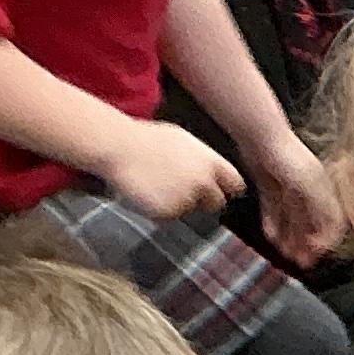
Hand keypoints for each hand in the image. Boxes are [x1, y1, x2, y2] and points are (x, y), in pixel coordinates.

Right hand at [102, 119, 241, 223]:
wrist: (117, 146)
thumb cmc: (145, 139)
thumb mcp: (184, 141)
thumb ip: (203, 160)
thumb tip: (212, 173)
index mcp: (211, 162)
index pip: (236, 185)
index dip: (227, 189)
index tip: (220, 191)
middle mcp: (204, 183)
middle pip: (216, 203)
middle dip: (204, 201)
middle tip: (182, 191)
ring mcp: (188, 199)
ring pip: (190, 209)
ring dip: (179, 203)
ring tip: (157, 185)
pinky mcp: (169, 212)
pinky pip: (169, 216)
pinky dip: (160, 209)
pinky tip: (146, 192)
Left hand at [249, 138, 343, 268]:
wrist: (260, 135)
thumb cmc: (289, 157)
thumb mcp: (312, 188)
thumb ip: (323, 212)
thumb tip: (330, 237)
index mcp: (325, 191)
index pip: (332, 222)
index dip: (325, 240)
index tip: (314, 254)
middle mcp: (310, 190)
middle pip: (311, 222)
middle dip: (305, 243)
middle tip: (298, 261)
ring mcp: (290, 187)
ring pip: (292, 218)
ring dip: (289, 236)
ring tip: (282, 252)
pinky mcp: (271, 183)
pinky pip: (274, 208)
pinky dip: (272, 222)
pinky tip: (270, 235)